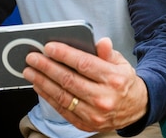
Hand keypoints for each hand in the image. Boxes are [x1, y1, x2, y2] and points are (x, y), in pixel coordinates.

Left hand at [23, 37, 147, 132]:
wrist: (136, 108)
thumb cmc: (123, 81)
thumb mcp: (121, 63)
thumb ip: (107, 53)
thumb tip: (102, 42)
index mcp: (114, 79)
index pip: (84, 64)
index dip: (64, 55)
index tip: (49, 47)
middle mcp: (104, 98)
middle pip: (69, 80)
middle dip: (47, 67)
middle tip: (33, 58)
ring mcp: (94, 114)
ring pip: (62, 96)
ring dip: (42, 82)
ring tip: (30, 71)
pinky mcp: (86, 124)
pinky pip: (62, 109)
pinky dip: (48, 97)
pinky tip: (39, 86)